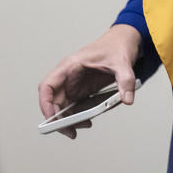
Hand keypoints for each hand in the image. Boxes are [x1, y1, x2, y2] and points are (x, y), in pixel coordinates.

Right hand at [37, 24, 140, 138]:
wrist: (124, 41)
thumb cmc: (117, 45)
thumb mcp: (123, 62)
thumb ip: (125, 81)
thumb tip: (127, 99)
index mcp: (71, 65)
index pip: (47, 86)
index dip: (45, 104)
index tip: (53, 119)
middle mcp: (69, 75)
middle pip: (54, 101)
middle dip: (60, 118)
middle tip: (72, 132)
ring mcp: (75, 83)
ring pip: (64, 106)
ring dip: (70, 119)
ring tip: (86, 125)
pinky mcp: (83, 89)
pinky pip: (75, 106)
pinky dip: (79, 115)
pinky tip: (90, 119)